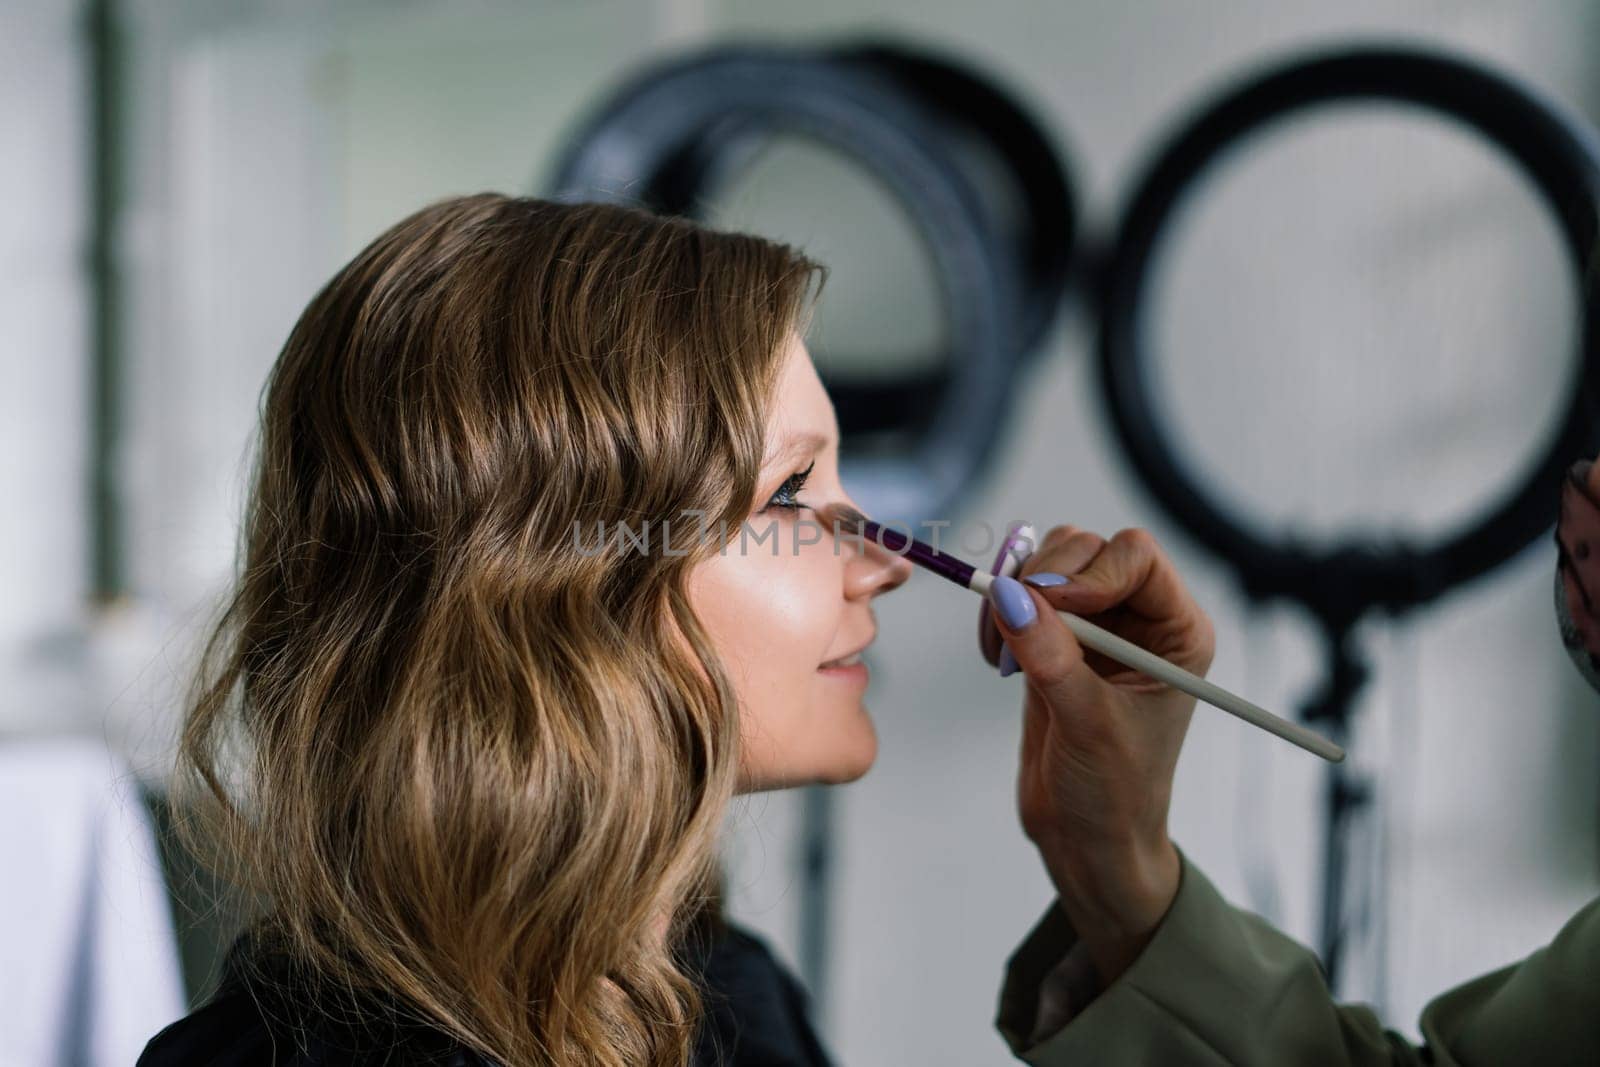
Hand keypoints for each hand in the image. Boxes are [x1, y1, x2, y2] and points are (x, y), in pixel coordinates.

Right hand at [981, 525, 1215, 986]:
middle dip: (1044, 578)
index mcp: (1177, 632)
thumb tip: (1010, 596)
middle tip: (1015, 625)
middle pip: (1087, 551)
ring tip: (1004, 650)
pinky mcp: (1056, 640)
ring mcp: (1097, 627)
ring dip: (1016, 592)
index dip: (1089, 571)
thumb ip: (1051, 656)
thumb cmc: (1115, 793)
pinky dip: (1000, 612)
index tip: (1048, 603)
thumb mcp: (1088, 724)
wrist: (1089, 839)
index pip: (1136, 557)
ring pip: (1050, 564)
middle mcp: (1142, 619)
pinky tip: (998, 657)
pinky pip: (1022, 595)